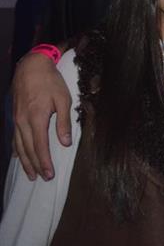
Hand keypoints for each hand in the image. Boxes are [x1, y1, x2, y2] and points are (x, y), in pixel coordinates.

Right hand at [12, 52, 70, 180]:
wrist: (31, 67)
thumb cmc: (50, 82)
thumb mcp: (63, 99)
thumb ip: (64, 122)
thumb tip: (66, 143)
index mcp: (37, 118)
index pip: (40, 146)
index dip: (45, 162)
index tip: (49, 175)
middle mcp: (23, 122)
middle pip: (28, 149)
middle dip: (36, 165)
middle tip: (42, 179)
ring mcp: (17, 119)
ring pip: (19, 146)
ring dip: (25, 161)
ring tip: (30, 174)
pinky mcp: (15, 116)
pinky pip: (14, 137)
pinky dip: (17, 149)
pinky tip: (18, 156)